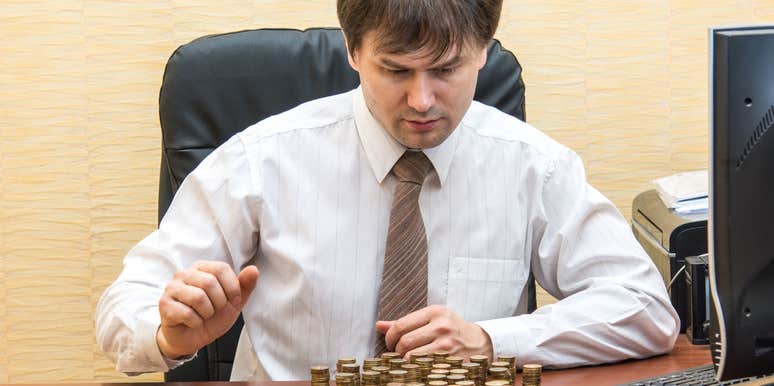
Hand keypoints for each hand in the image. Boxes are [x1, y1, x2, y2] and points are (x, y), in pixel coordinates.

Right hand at [156, 261, 258, 358]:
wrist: (193, 337)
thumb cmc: (212, 316)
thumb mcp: (233, 302)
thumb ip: (244, 285)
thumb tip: (253, 270)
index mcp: (202, 268)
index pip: (221, 268)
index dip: (232, 288)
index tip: (231, 300)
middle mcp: (184, 274)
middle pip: (210, 282)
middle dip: (219, 303)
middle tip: (215, 311)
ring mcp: (172, 288)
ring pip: (198, 297)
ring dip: (207, 313)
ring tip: (204, 316)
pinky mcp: (165, 305)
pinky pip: (187, 314)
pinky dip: (196, 323)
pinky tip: (192, 322)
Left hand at [376, 304, 492, 359]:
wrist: (481, 342)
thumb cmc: (452, 329)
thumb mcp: (433, 319)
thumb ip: (406, 322)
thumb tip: (379, 325)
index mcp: (435, 312)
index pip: (400, 325)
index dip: (389, 337)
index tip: (390, 343)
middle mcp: (441, 326)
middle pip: (404, 342)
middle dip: (396, 351)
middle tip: (399, 353)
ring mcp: (446, 345)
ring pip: (411, 357)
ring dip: (405, 362)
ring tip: (408, 360)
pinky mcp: (450, 360)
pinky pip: (422, 367)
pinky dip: (415, 368)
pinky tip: (418, 366)